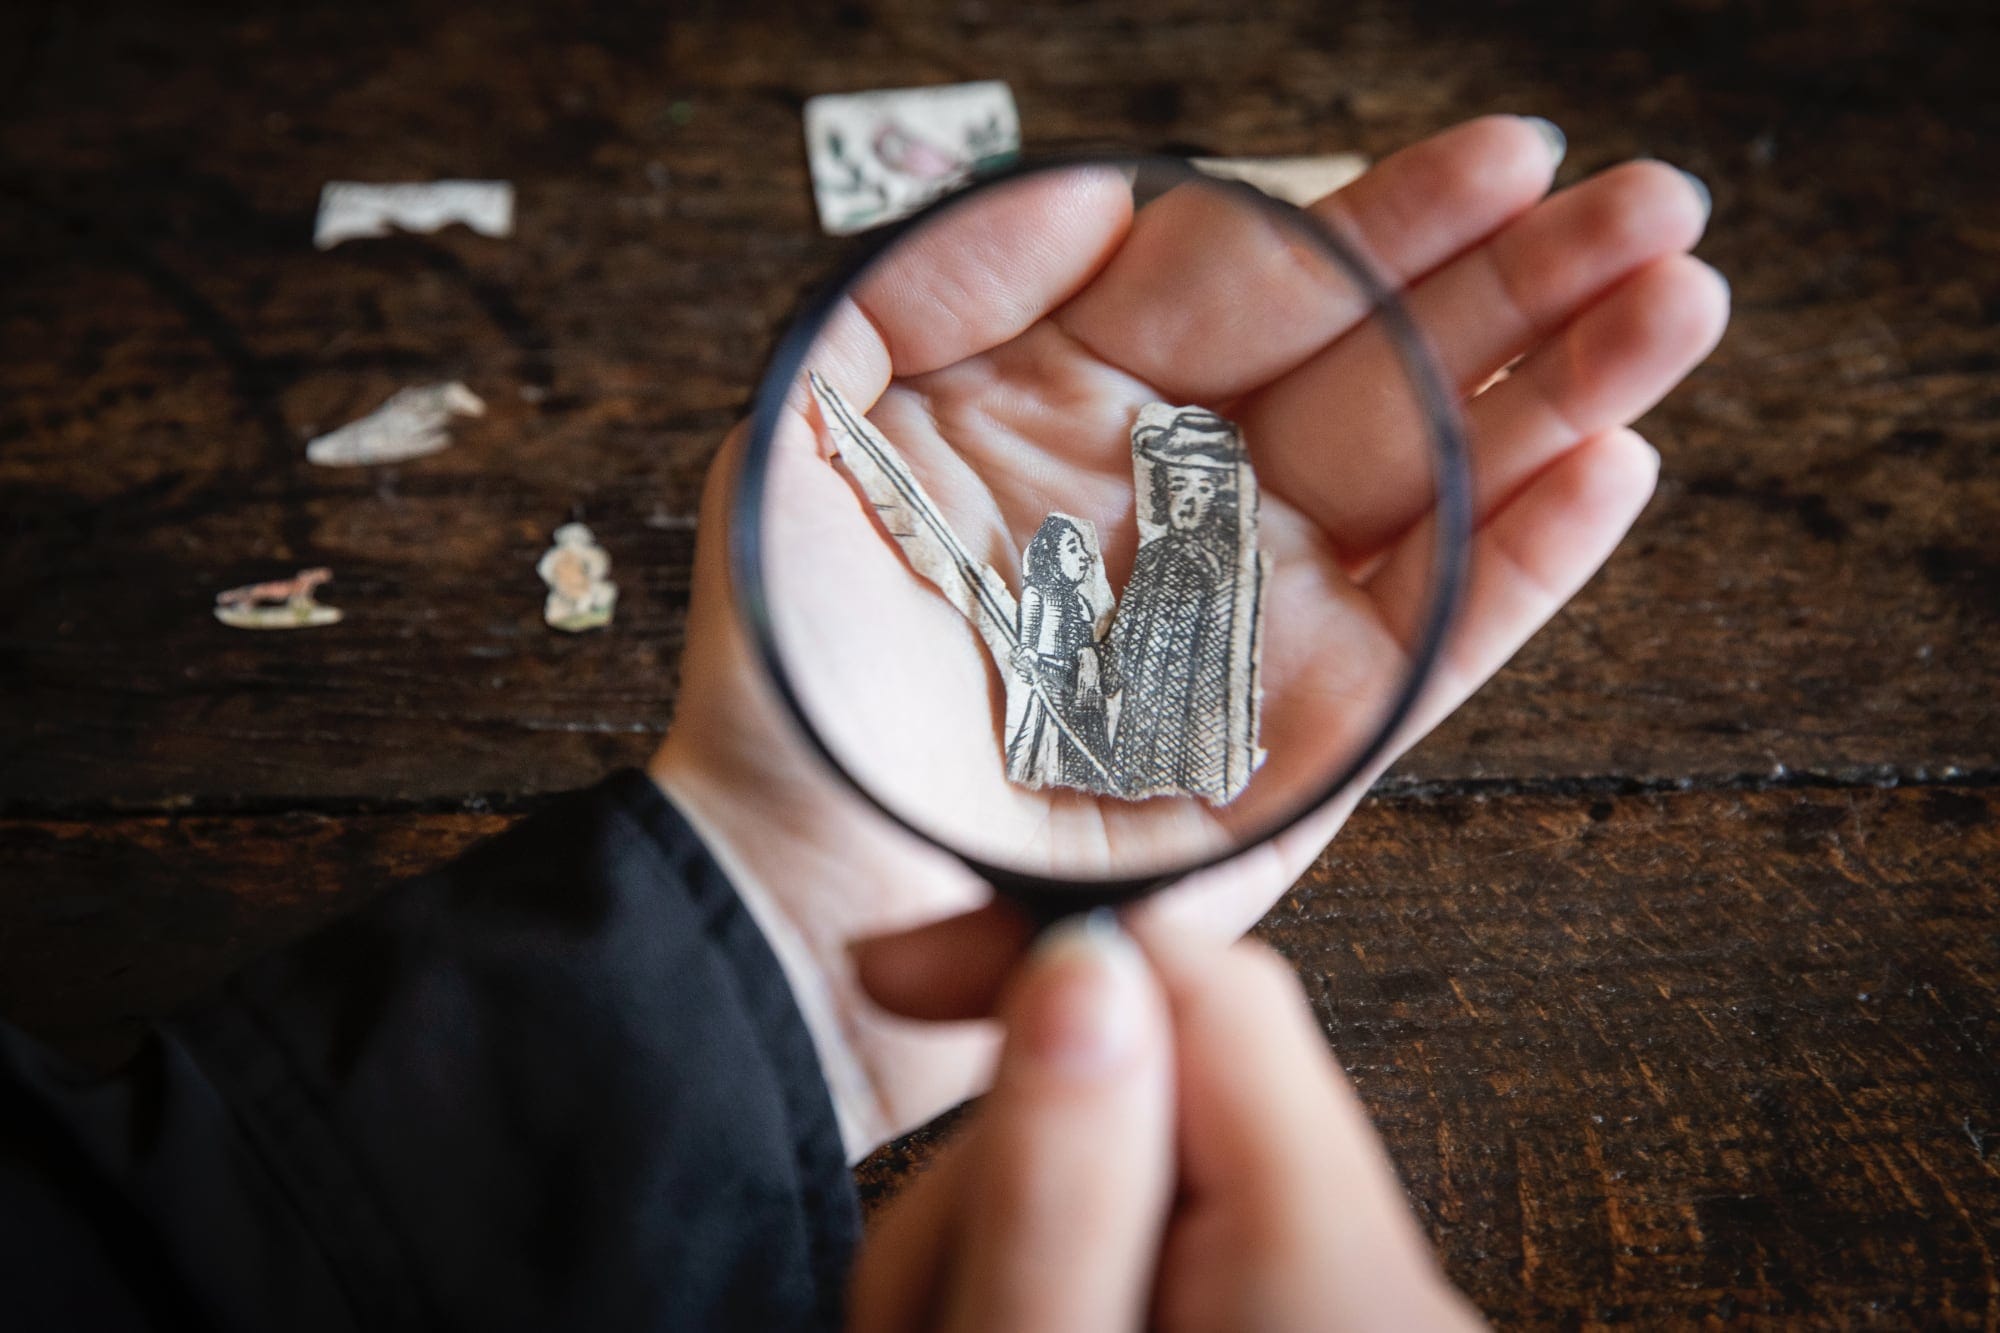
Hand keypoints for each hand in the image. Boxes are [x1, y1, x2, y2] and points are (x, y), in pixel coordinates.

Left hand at [652, 116, 1727, 1153]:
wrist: (805, 883)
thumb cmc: (793, 664)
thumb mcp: (817, 431)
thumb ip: (939, 282)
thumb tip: (1097, 182)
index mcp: (1091, 409)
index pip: (1265, 283)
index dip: (1387, 216)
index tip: (1503, 152)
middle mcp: (1199, 501)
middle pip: (1387, 364)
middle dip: (1523, 280)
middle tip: (1651, 204)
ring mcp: (1268, 618)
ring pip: (1444, 482)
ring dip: (1567, 392)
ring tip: (1679, 299)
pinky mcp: (1312, 738)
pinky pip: (1440, 636)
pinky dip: (1528, 560)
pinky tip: (1613, 465)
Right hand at [848, 917, 1482, 1330]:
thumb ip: (1065, 1185)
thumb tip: (1083, 967)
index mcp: (1335, 1276)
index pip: (1213, 988)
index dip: (1046, 954)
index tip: (900, 972)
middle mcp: (1390, 1288)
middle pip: (1169, 1088)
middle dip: (1016, 1156)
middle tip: (934, 1296)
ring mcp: (1362, 1313)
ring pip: (1153, 1172)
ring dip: (1028, 1231)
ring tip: (968, 1330)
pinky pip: (1176, 1250)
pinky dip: (1076, 1278)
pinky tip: (1027, 1324)